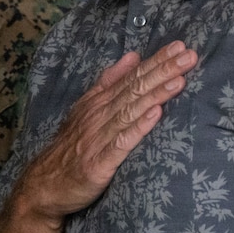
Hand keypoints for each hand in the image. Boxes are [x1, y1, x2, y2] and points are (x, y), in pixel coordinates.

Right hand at [15, 40, 196, 226]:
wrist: (45, 185)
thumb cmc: (71, 146)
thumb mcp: (86, 108)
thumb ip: (109, 82)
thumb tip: (133, 56)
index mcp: (98, 101)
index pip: (131, 76)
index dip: (156, 61)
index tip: (179, 47)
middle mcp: (99, 115)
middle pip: (134, 89)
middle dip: (162, 70)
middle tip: (188, 56)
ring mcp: (98, 138)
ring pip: (131, 111)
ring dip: (155, 94)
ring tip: (179, 79)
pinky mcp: (98, 163)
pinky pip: (121, 142)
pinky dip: (138, 127)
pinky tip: (156, 114)